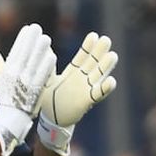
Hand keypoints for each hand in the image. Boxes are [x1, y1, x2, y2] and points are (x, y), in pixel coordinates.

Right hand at [0, 23, 55, 155]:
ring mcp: (27, 83)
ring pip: (35, 64)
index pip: (16, 51)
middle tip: (38, 29)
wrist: (11, 117)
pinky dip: (47, 67)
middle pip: (26, 55)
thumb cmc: (4, 97)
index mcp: (8, 72)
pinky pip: (42, 76)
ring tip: (46, 38)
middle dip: (31, 41)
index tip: (28, 29)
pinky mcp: (36, 91)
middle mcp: (17, 76)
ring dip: (40, 51)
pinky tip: (52, 56)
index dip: (22, 40)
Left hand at [37, 32, 117, 155]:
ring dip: (105, 66)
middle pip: (93, 63)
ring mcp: (86, 89)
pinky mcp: (87, 101)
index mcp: (72, 72)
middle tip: (106, 39)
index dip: (88, 46)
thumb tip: (42, 48)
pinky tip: (111, 81)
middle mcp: (81, 79)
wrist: (51, 119)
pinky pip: (97, 93)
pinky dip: (104, 88)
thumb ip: (46, 66)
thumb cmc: (48, 99)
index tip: (94, 35)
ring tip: (113, 55)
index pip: (82, 56)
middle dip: (100, 52)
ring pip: (98, 75)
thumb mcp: (45, 80)